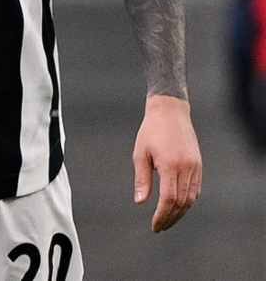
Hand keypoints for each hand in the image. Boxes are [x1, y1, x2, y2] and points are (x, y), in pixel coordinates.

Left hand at [133, 94, 201, 231]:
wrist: (170, 112)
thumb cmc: (150, 131)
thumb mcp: (140, 154)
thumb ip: (142, 179)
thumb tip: (140, 202)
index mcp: (170, 165)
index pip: (169, 199)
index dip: (162, 215)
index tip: (155, 225)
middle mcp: (186, 168)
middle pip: (182, 203)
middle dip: (171, 218)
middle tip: (159, 227)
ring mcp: (195, 167)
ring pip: (191, 199)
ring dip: (180, 212)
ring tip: (167, 219)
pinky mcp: (199, 165)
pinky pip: (196, 189)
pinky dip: (188, 201)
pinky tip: (177, 206)